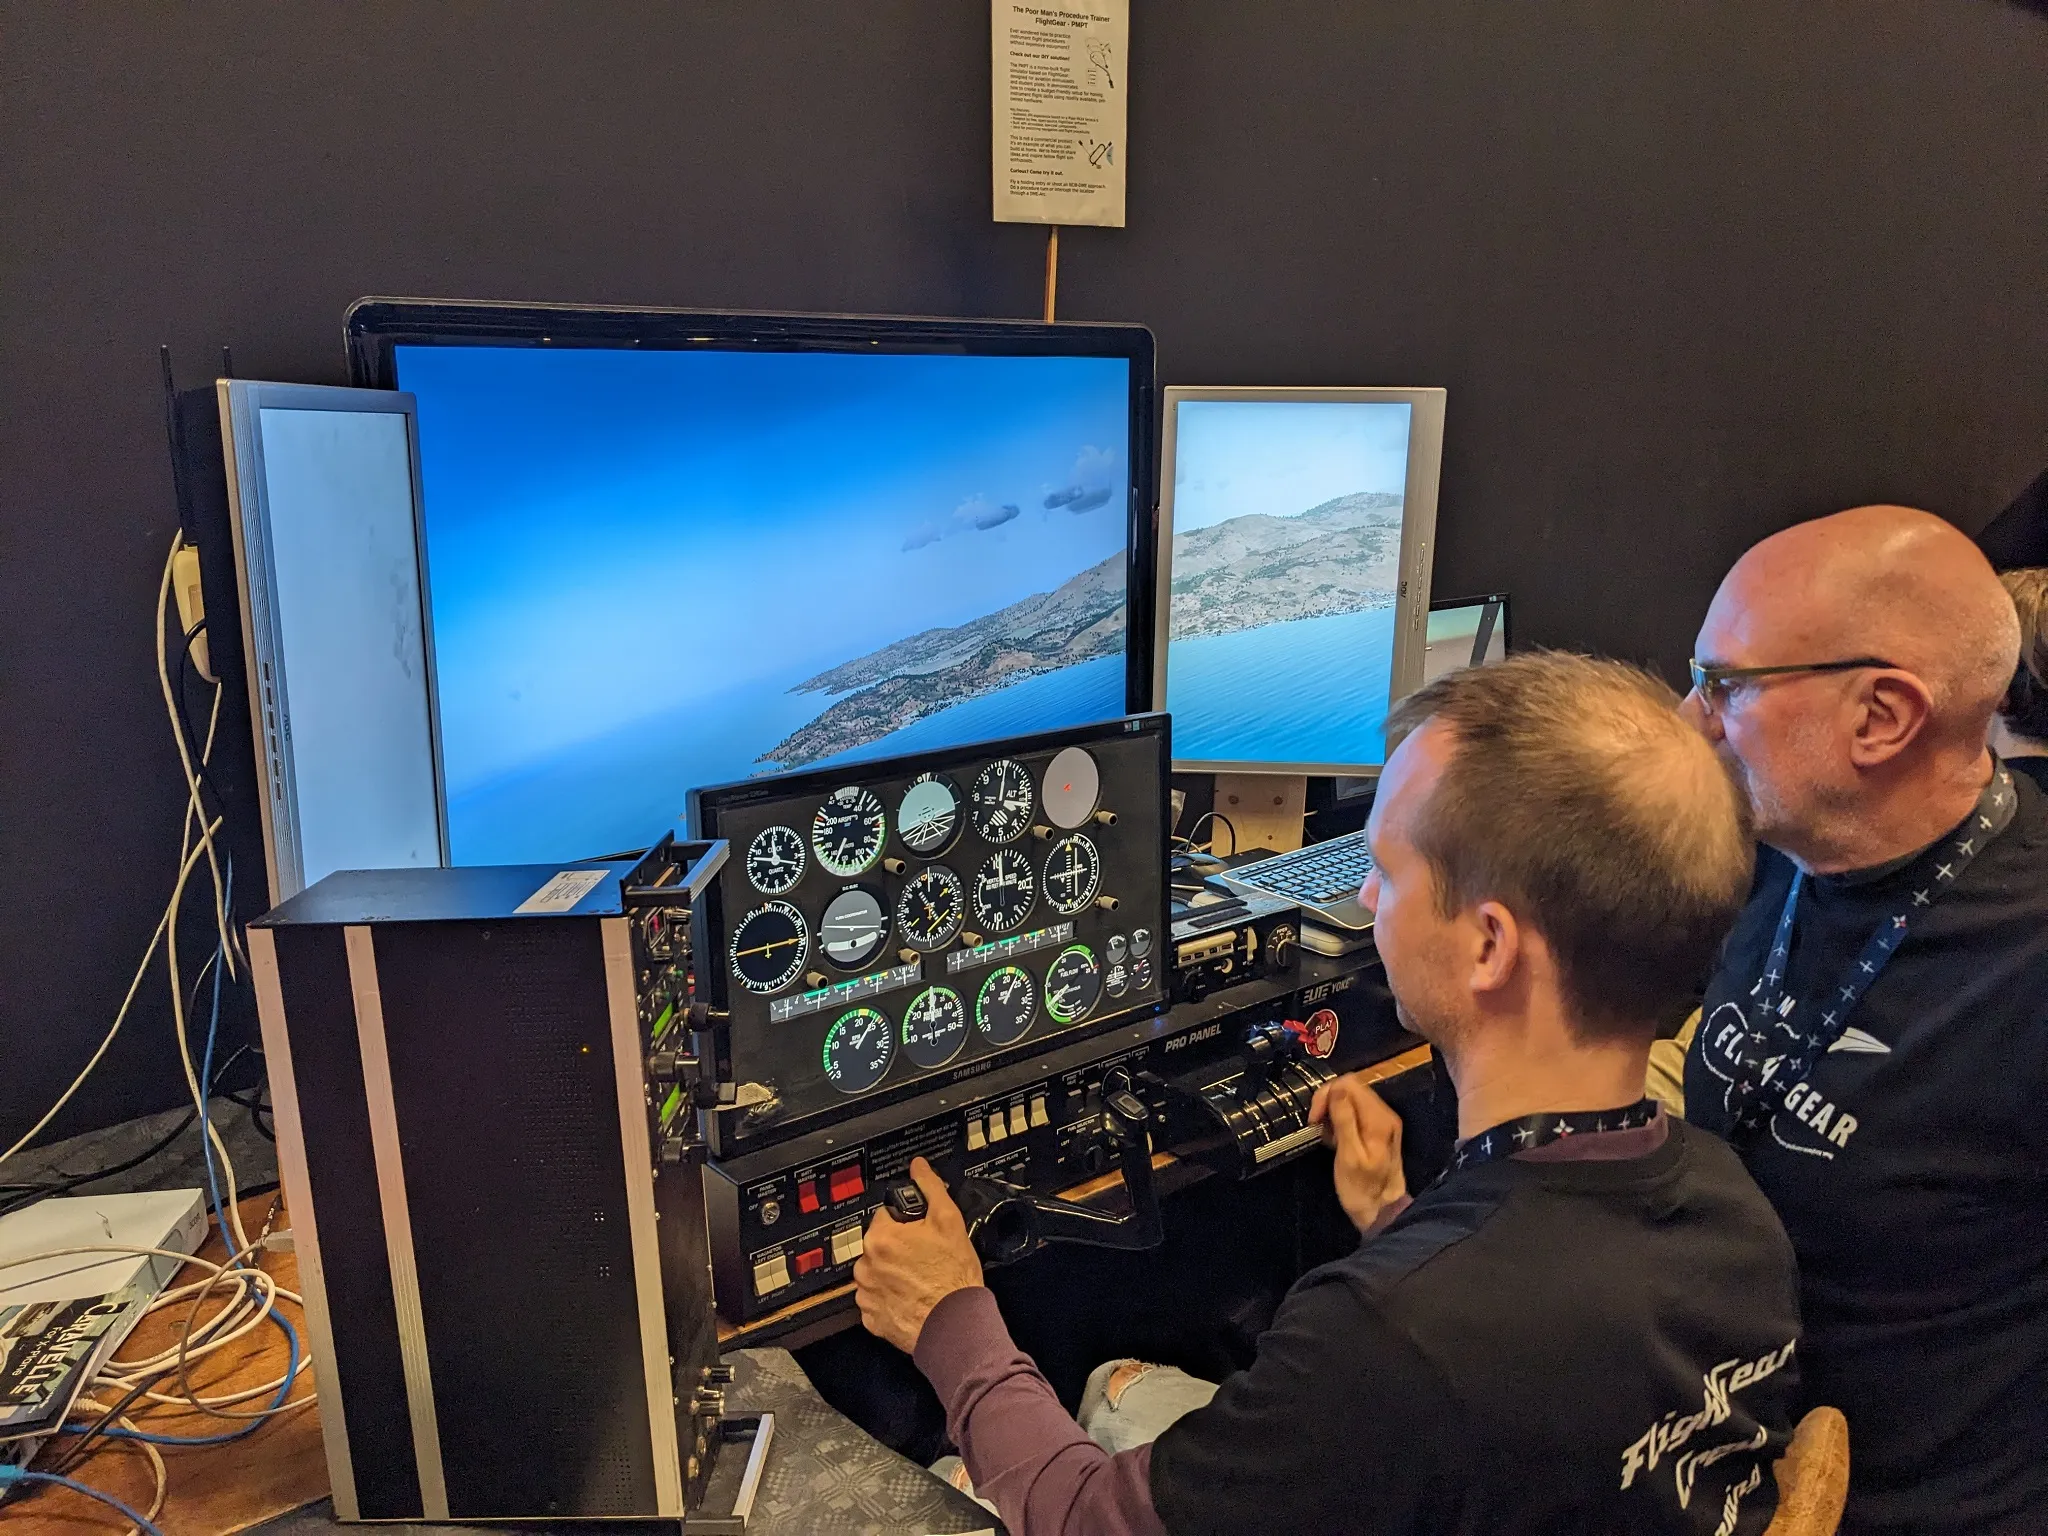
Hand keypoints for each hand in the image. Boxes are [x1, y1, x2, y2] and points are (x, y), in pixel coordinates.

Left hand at [853, 1158, 983, 1352]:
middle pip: (879, 1246)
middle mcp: (866, 1266)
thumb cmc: (953, 1276)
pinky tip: (912, 1298)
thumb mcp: (949, 1221)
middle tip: (924, 1258)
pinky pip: (876, 1301)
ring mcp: (867, 1295)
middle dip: (898, 1249)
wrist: (956, 1324)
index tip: (920, 1235)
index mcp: (880, 1239)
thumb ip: (930, 1188)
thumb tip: (919, 1167)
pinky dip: (890, 1299)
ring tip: (920, 1280)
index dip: (906, 1224)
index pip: (885, 1217)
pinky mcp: (872, 1319)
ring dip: (891, 1274)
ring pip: (876, 1273)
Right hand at [1309, 1073, 1406, 1232]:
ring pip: (1350, 1099)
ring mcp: (1381, 1122)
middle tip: (1315, 1126)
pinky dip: (1339, 1121)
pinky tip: (1334, 1139)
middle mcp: (1383, 1114)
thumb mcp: (1349, 1155)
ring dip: (1332, 1112)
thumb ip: (1344, 1119)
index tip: (1314, 1118)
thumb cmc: (1361, 1188)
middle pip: (1350, 1088)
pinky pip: (1354, 1113)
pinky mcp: (1376, 1130)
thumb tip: (1336, 1088)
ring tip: (1325, 1135)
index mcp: (1378, 1118)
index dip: (1326, 1095)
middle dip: (1327, 1102)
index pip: (1349, 1084)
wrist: (1382, 1211)